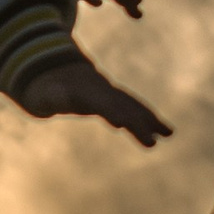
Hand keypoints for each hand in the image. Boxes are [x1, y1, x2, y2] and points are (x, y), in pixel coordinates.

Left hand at [16, 51, 171, 147]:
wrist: (53, 70)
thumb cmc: (44, 88)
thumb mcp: (45, 93)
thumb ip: (53, 94)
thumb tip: (55, 94)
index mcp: (83, 92)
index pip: (101, 103)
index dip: (112, 111)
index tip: (122, 123)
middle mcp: (101, 91)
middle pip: (122, 106)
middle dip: (137, 123)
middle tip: (151, 143)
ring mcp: (109, 95)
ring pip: (132, 107)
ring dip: (149, 121)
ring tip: (169, 133)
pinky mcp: (112, 101)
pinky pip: (132, 110)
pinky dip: (146, 120)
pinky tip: (161, 132)